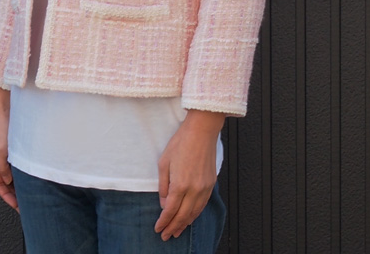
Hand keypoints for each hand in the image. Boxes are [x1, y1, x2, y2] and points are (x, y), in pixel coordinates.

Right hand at [0, 87, 18, 212]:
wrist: (8, 109)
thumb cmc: (1, 127)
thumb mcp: (0, 151)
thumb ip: (3, 168)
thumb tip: (7, 181)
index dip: (7, 196)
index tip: (16, 206)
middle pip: (5, 182)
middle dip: (14, 193)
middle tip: (25, 204)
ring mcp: (5, 154)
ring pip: (12, 174)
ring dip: (19, 184)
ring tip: (30, 194)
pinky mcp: (14, 149)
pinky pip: (18, 166)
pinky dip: (23, 173)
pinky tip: (31, 178)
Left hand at [154, 109, 224, 240]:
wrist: (201, 132)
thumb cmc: (180, 143)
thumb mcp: (164, 162)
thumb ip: (163, 185)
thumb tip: (163, 203)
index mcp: (180, 184)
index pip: (170, 210)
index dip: (163, 222)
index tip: (158, 229)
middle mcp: (194, 189)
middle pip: (182, 216)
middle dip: (173, 227)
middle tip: (166, 236)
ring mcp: (204, 188)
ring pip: (194, 213)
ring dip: (184, 224)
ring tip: (177, 231)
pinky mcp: (210, 184)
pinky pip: (202, 205)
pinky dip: (195, 214)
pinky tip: (190, 218)